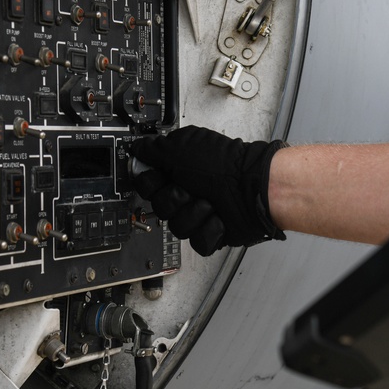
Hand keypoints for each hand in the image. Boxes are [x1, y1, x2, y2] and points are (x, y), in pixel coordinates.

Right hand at [130, 125, 285, 255]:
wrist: (251, 188)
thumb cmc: (223, 166)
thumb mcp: (181, 147)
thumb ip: (153, 148)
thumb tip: (137, 148)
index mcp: (177, 170)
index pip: (146, 184)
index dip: (151, 183)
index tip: (162, 177)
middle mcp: (186, 191)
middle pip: (159, 208)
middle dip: (174, 198)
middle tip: (188, 188)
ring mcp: (197, 213)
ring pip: (176, 227)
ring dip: (193, 213)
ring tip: (209, 202)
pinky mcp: (210, 233)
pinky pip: (196, 242)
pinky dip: (208, 229)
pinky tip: (217, 217)